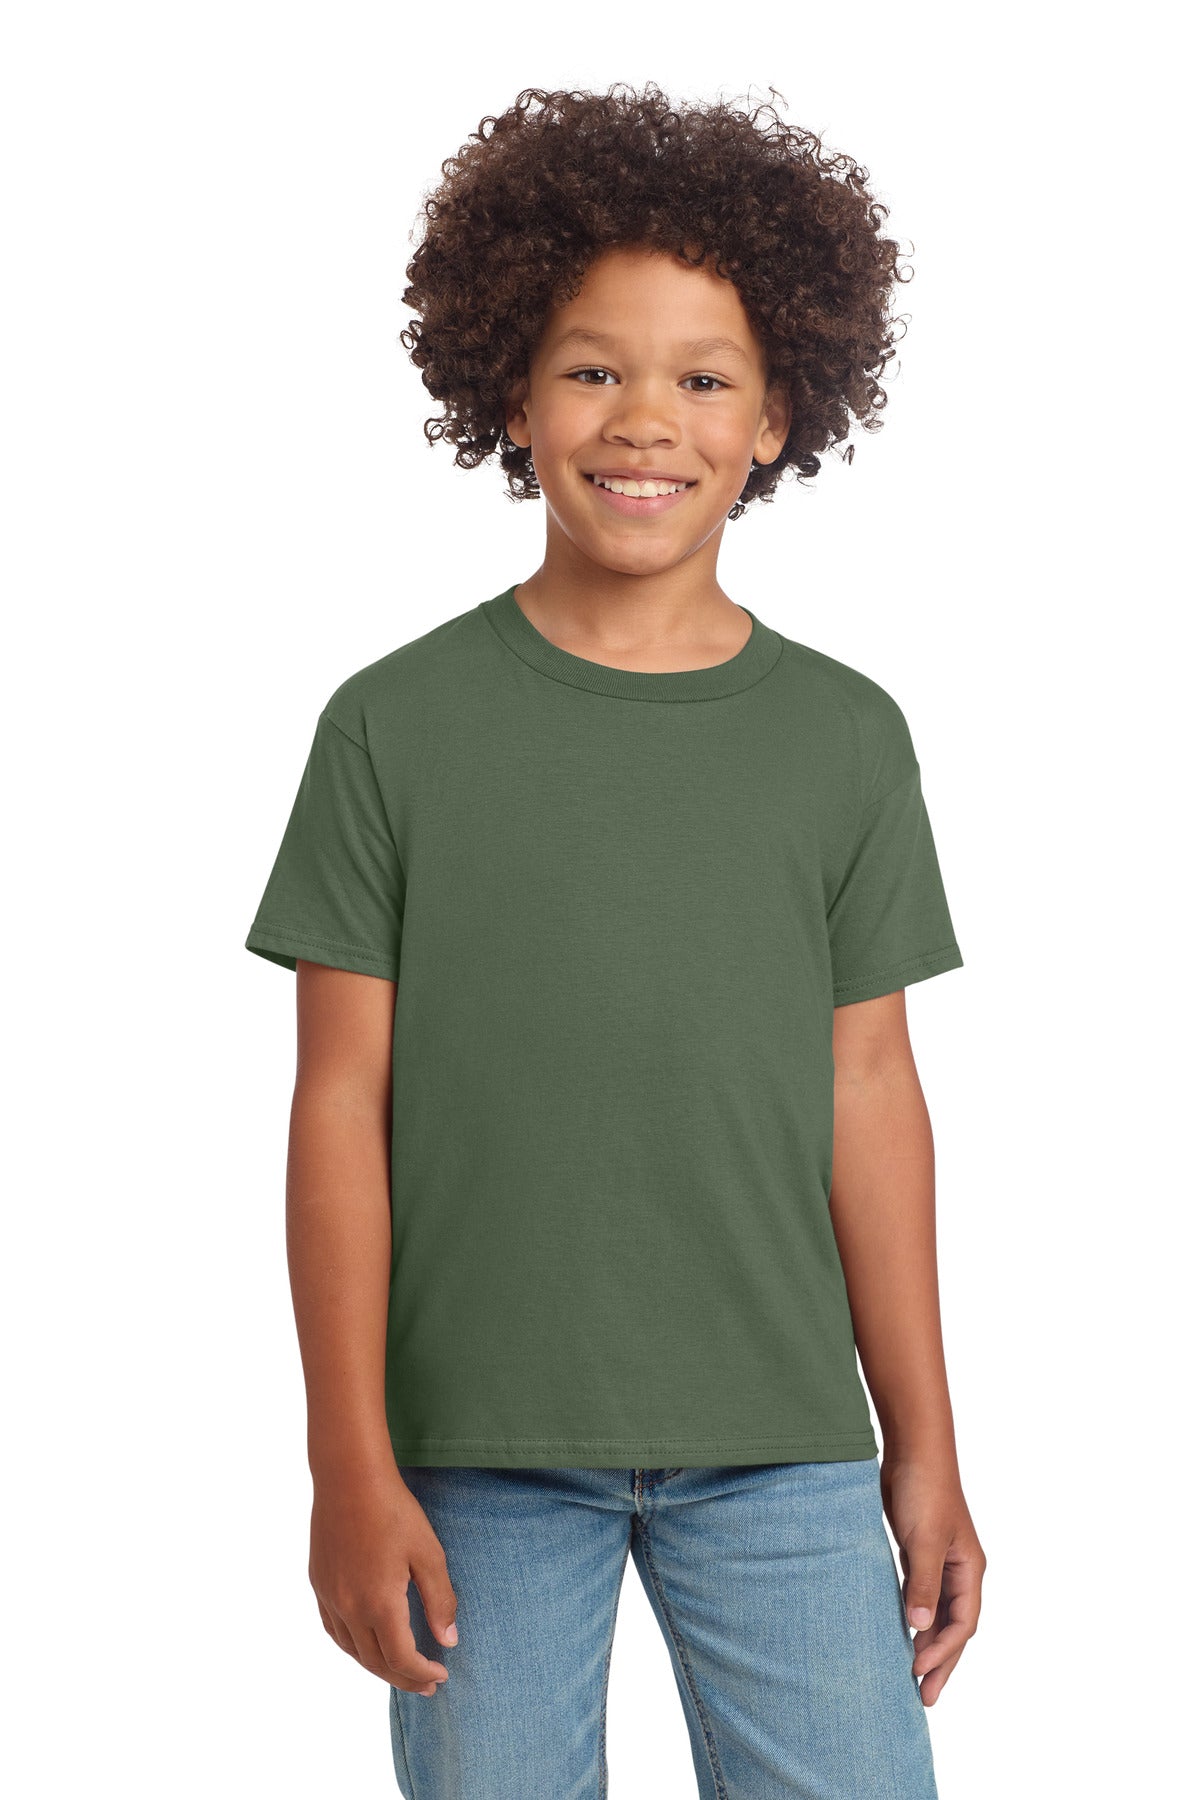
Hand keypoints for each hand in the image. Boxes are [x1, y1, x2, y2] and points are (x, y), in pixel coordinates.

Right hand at [308, 1466, 459, 1695]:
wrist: (349, 1478)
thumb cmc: (394, 1511)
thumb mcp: (428, 1553)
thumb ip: (440, 1600)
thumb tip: (447, 1640)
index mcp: (379, 1604)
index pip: (401, 1659)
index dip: (422, 1673)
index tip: (442, 1674)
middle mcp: (349, 1608)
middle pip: (375, 1662)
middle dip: (403, 1678)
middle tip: (427, 1683)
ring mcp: (329, 1597)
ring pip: (352, 1650)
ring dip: (377, 1666)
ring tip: (400, 1669)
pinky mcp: (318, 1583)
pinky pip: (334, 1629)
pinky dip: (352, 1646)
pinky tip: (366, 1642)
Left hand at [879, 1454, 985, 1705]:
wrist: (912, 1450)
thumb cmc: (924, 1490)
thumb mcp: (923, 1540)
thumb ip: (922, 1583)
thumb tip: (919, 1628)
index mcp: (970, 1569)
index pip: (962, 1623)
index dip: (942, 1651)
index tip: (918, 1672)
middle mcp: (959, 1570)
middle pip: (954, 1626)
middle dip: (941, 1662)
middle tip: (925, 1698)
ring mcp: (940, 1562)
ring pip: (937, 1614)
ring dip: (927, 1644)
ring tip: (912, 1677)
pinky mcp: (919, 1552)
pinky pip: (920, 1596)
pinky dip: (913, 1618)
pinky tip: (900, 1633)